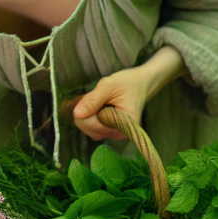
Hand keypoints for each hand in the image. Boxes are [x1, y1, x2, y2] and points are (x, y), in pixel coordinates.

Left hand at [70, 45, 186, 141]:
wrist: (140, 83)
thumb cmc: (128, 83)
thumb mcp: (108, 86)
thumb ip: (92, 100)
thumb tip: (77, 114)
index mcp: (122, 126)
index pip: (91, 125)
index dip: (87, 109)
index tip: (98, 96)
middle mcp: (118, 135)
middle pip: (87, 127)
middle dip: (87, 110)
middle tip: (100, 97)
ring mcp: (112, 134)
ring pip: (86, 127)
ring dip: (88, 112)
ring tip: (102, 101)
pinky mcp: (108, 131)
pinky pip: (89, 126)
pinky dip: (89, 115)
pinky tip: (100, 106)